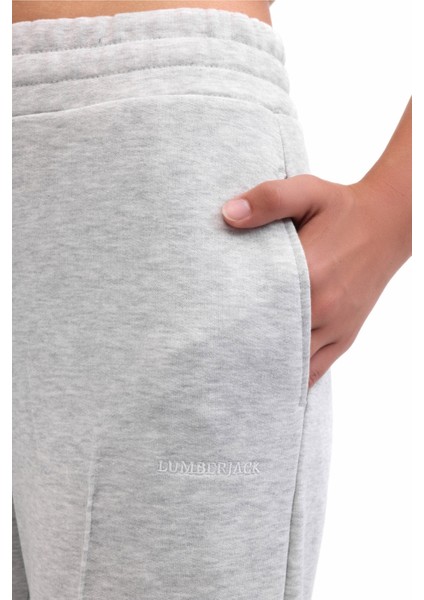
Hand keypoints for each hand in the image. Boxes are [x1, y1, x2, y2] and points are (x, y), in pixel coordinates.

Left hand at [221, 173, 410, 387]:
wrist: (389, 224)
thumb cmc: (343, 208)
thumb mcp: (307, 192)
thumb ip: (268, 200)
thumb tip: (228, 214)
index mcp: (310, 274)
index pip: (257, 307)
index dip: (229, 319)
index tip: (204, 324)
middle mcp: (323, 308)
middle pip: (271, 340)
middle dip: (241, 346)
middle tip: (209, 350)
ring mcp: (335, 326)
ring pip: (292, 362)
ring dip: (264, 364)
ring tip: (232, 367)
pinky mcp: (345, 336)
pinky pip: (316, 370)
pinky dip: (292, 377)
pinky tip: (269, 378)